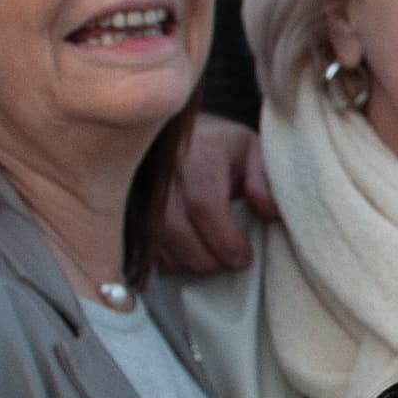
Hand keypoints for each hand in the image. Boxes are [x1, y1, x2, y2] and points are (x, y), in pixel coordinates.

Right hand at [153, 117, 272, 275]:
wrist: (165, 135)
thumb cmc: (213, 147)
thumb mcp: (248, 150)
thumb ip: (264, 179)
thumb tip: (269, 211)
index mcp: (195, 161)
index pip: (205, 206)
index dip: (227, 241)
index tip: (244, 257)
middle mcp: (161, 182)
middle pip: (183, 238)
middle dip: (213, 260)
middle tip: (231, 259)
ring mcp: (140, 204)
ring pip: (165, 252)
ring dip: (192, 262)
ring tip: (210, 250)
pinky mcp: (128, 221)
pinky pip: (149, 255)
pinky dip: (171, 260)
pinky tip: (187, 247)